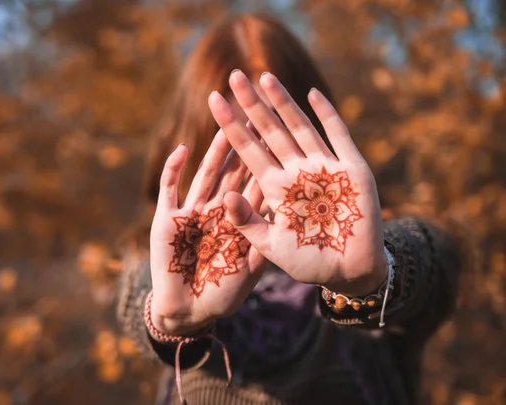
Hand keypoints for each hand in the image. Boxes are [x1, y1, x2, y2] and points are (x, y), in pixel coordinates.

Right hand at [149, 129, 265, 335]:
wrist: (189, 311)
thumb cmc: (222, 294)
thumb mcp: (252, 269)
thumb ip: (265, 243)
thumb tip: (286, 215)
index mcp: (238, 220)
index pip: (256, 182)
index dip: (266, 159)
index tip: (278, 134)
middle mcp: (216, 210)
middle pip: (233, 170)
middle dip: (244, 143)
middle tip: (256, 114)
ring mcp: (191, 211)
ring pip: (205, 173)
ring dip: (214, 150)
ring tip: (224, 122)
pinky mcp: (167, 218)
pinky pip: (169, 189)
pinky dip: (174, 169)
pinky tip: (183, 149)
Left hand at [209, 70, 386, 295]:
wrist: (349, 273)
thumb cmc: (308, 262)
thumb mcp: (270, 246)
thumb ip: (247, 222)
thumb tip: (224, 197)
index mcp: (275, 188)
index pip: (247, 150)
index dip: (231, 125)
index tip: (213, 100)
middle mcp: (296, 172)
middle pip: (270, 131)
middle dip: (252, 104)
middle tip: (233, 75)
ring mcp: (323, 167)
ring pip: (298, 127)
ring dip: (282, 102)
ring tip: (264, 77)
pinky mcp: (352, 169)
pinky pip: (338, 136)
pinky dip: (327, 115)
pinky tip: (312, 94)